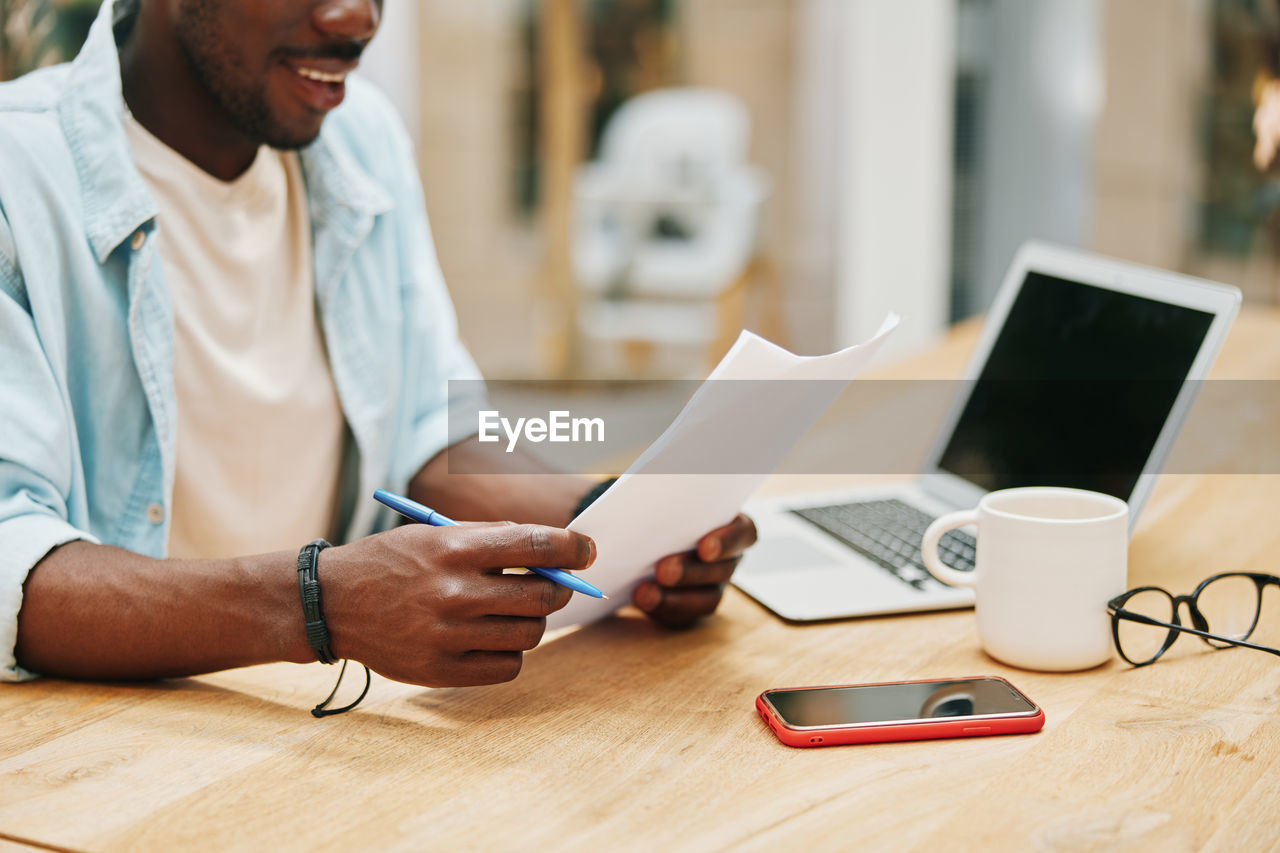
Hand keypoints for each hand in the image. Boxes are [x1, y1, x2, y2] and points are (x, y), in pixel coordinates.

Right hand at [321, 522, 594, 686]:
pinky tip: (495, 638)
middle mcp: (452, 592)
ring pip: (530, 633)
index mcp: (454, 548)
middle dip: (560, 587)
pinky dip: (512, 653)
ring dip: (534, 620)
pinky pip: (508, 668)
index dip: (574, 547)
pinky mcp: (440, 671)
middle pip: (542, 594)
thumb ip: (493, 540)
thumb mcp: (435, 534)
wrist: (332, 603)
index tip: (586, 549)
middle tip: (555, 584)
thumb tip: (555, 551)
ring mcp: (446, 636)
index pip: (536, 544)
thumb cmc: (394, 562)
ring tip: (515, 611)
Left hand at [632, 514, 756, 626]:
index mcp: (732, 526)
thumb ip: (666, 507)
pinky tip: (642, 600)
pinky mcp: (693, 606)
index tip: (705, 548)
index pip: (743, 533)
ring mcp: (714, 585)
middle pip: (722, 570)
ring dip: (674, 597)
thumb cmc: (665, 512)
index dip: (727, 541)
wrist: (647, 537)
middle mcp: (728, 559)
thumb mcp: (670, 504)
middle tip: (664, 570)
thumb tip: (640, 508)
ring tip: (645, 593)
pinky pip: (685, 616)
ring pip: (706, 598)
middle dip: (691, 572)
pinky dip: (662, 609)